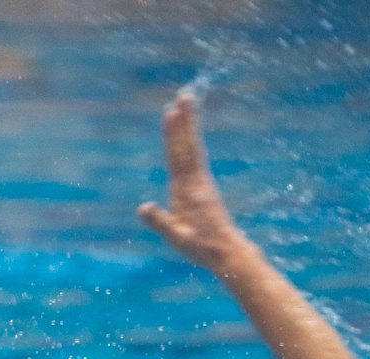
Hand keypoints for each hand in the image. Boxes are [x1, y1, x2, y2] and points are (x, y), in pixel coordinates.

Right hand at [137, 93, 249, 272]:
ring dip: (187, 128)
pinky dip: (189, 144)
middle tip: (183, 96)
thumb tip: (143, 207)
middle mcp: (195, 181)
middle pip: (187, 146)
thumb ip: (160, 221)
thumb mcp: (176, 237)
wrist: (226, 251)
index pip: (178, 156)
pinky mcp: (203, 188)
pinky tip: (188, 139)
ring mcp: (200, 183)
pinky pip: (195, 159)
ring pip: (192, 149)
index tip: (171, 112)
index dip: (174, 134)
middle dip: (184, 121)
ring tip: (184, 108)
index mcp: (186, 189)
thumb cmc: (200, 246)